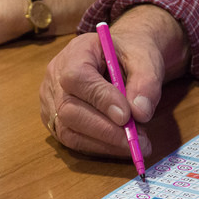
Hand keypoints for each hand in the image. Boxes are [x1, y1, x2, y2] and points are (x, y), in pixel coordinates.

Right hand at [39, 6, 185, 157]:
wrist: (121, 55)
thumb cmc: (131, 53)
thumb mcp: (145, 57)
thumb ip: (146, 82)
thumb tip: (141, 113)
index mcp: (76, 52)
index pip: (77, 78)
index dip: (100, 99)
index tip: (127, 116)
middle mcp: (56, 77)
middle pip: (69, 110)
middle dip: (105, 131)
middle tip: (137, 140)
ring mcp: (52, 100)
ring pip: (68, 131)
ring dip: (104, 143)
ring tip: (135, 143)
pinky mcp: (55, 120)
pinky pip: (72, 140)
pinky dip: (99, 147)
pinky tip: (121, 145)